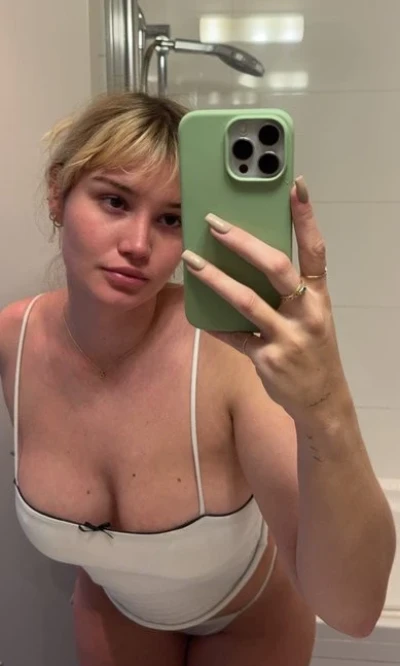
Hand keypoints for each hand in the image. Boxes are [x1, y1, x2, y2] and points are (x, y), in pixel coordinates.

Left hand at [181, 176, 347, 421]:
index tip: (296, 185)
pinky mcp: (268, 360)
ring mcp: (288, 338)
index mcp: (320, 297)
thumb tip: (252, 259)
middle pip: (276, 268)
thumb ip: (290, 292)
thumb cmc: (313, 350)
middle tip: (215, 223)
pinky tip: (198, 315)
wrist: (322, 399)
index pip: (315, 250)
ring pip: (247, 301)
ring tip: (192, 260)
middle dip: (244, 243)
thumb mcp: (312, 317)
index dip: (307, 217)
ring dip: (216, 278)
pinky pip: (234, 338)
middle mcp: (307, 314)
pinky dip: (215, 325)